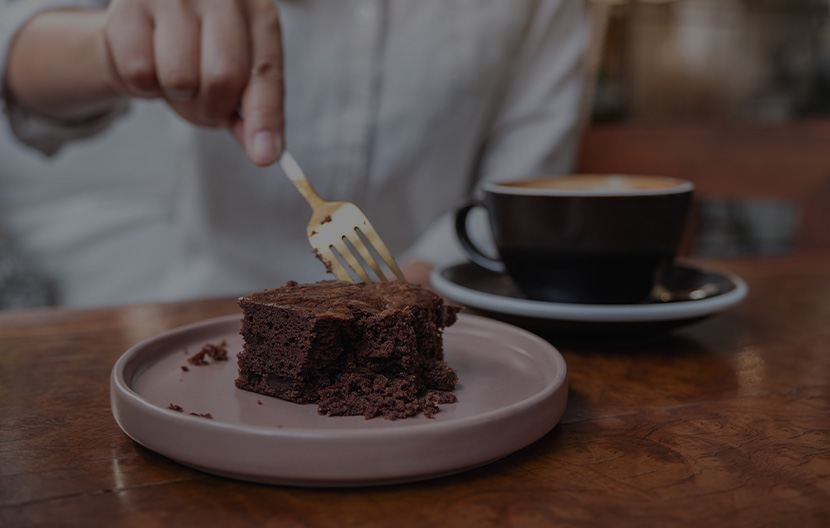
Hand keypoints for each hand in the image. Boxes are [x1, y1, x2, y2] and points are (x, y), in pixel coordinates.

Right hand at [101, 0, 283, 165]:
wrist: (151, 15)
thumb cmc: (205, 47)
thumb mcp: (241, 72)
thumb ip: (255, 110)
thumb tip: (264, 152)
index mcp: (258, 12)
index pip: (265, 73)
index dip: (265, 118)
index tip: (263, 156)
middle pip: (221, 79)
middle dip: (212, 109)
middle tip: (205, 105)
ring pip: (178, 79)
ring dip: (176, 96)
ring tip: (177, 77)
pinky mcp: (129, 5)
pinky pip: (138, 72)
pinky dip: (144, 85)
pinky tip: (150, 62)